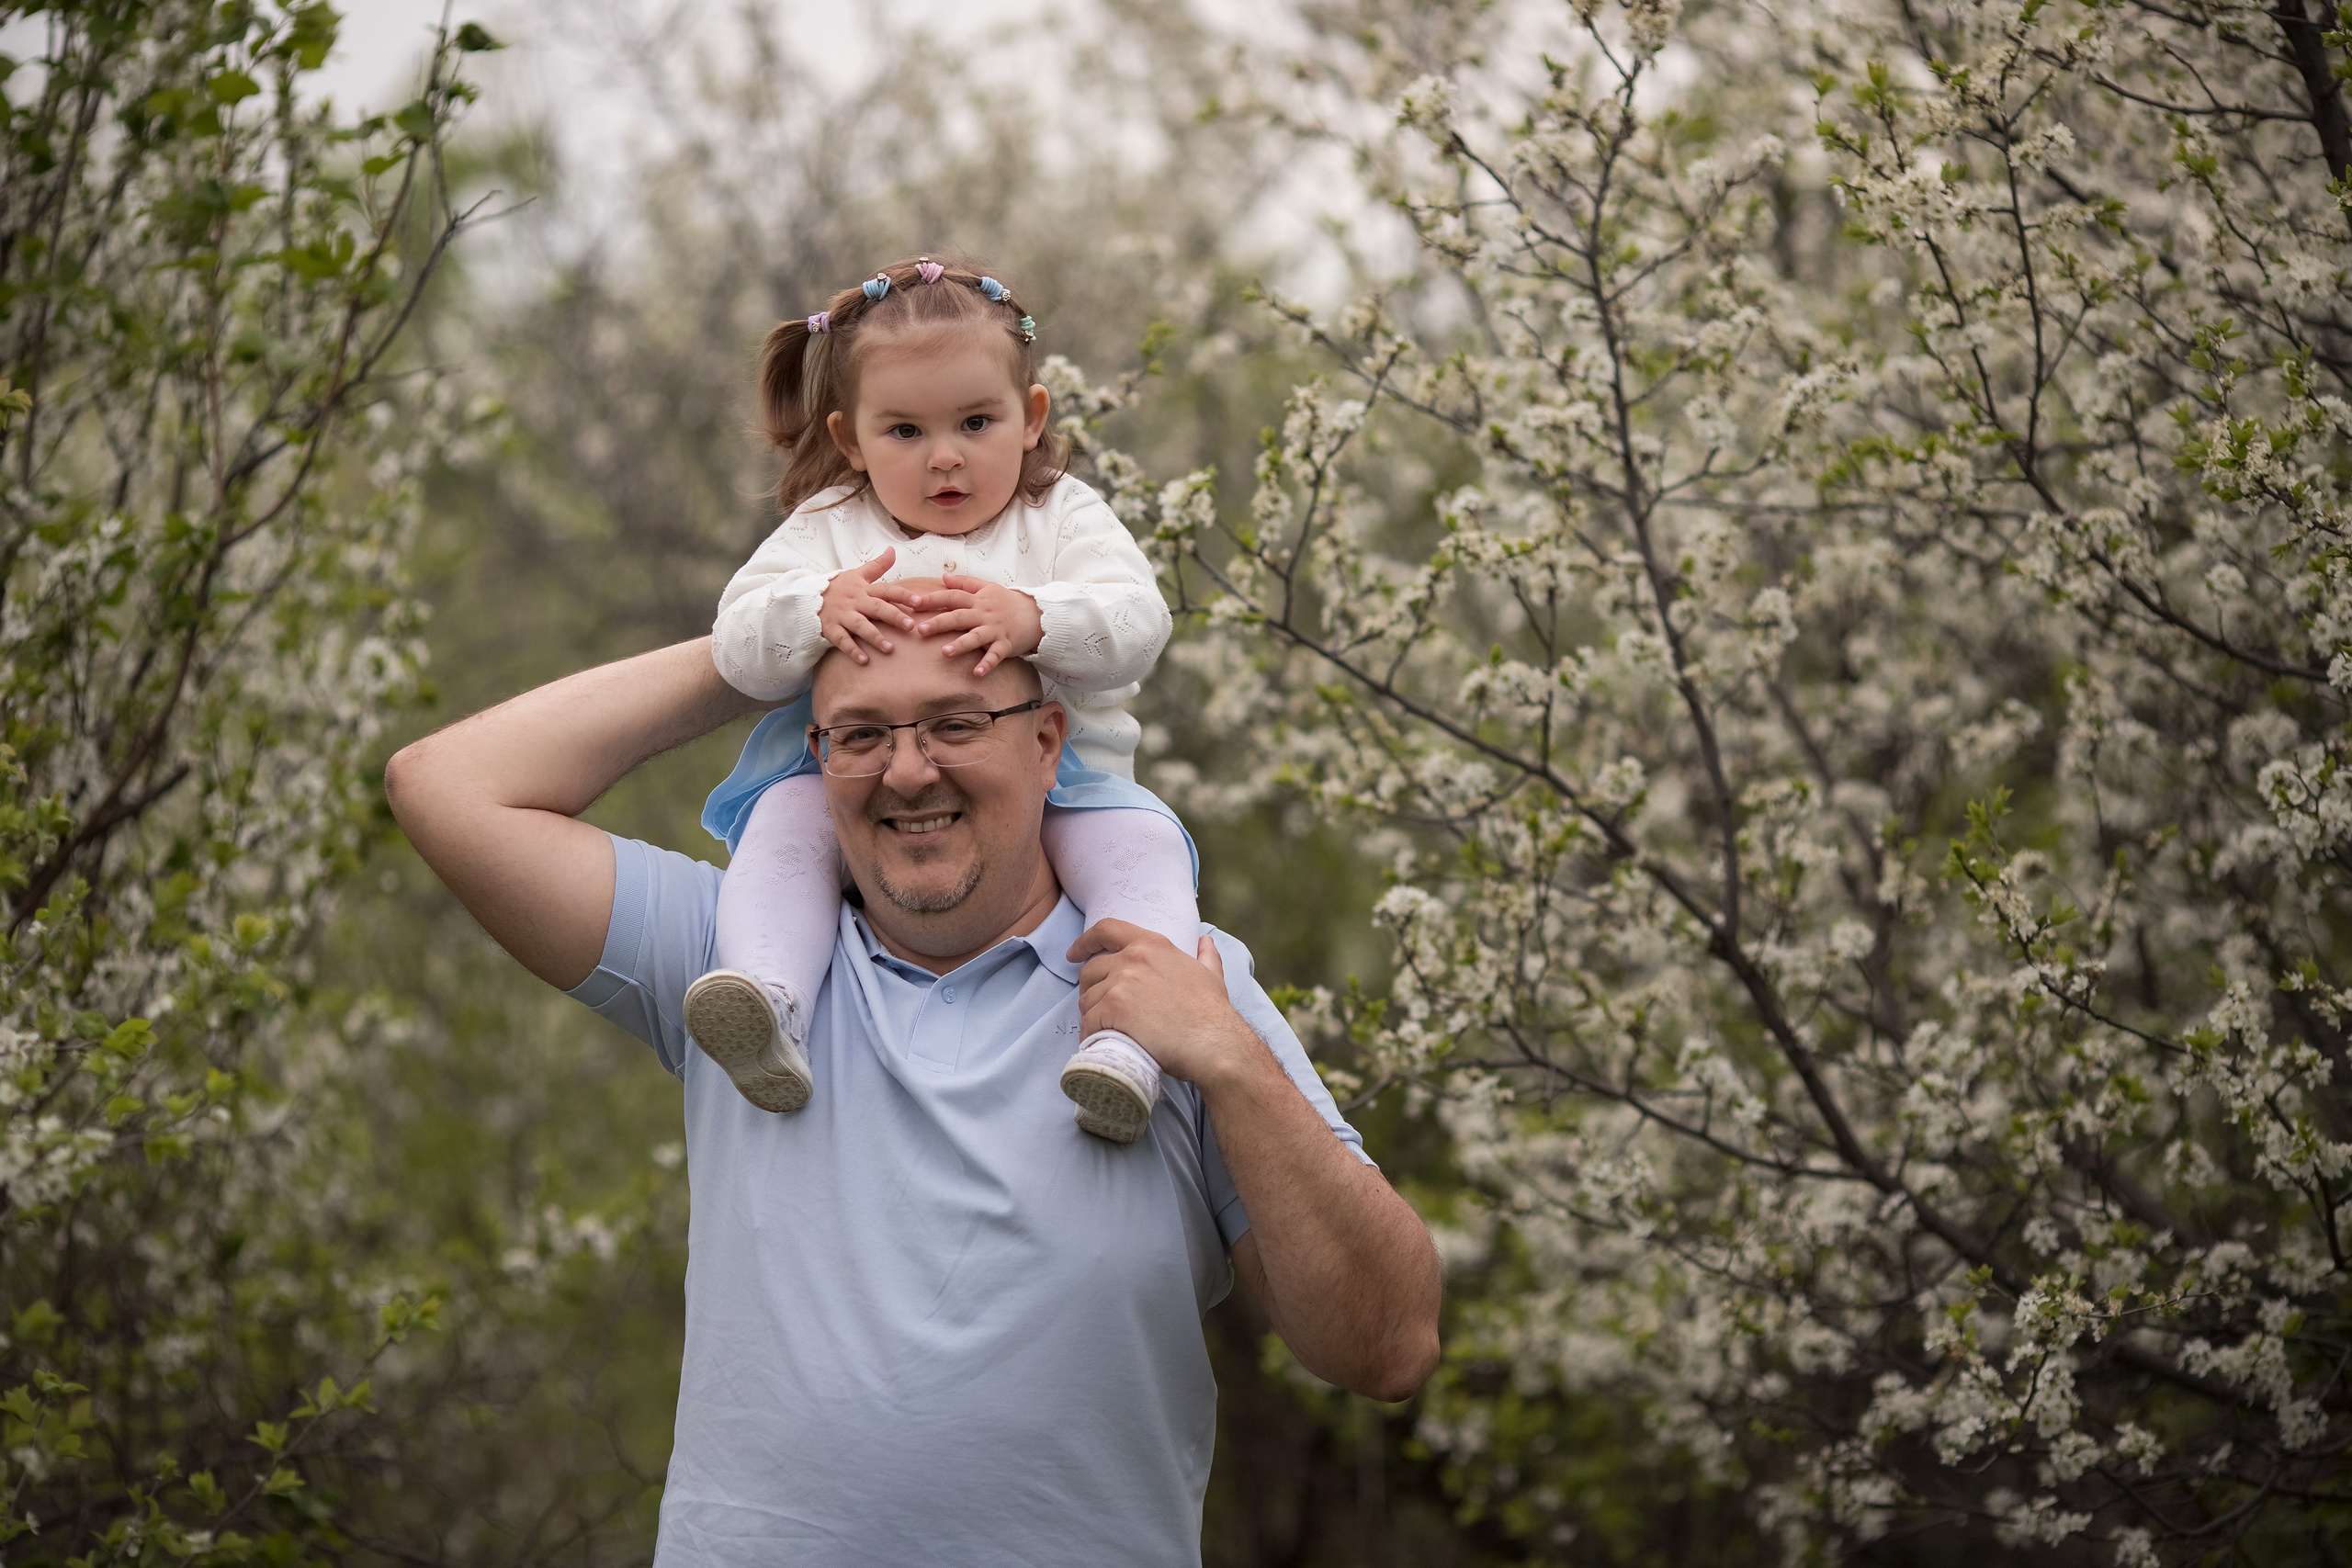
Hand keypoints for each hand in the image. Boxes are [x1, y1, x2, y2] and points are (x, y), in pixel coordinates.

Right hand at [819, 550, 918, 664]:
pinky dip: (852, 650)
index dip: (903, 595)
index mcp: (863, 589)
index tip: (919, 602)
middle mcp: (855, 601)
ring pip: (860, 626)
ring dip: (875, 637)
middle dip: (894, 616)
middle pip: (876, 608)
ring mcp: (842, 616)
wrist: (807, 597)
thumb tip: (892, 550)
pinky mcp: (831, 629)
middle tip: (911, 626)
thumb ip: (877, 565)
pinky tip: (864, 660)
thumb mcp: (857, 574)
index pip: (886, 590)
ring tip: (890, 648)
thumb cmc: (838, 587)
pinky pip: (842, 641)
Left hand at [905, 574, 1042, 676]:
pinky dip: (987, 664)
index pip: (952, 596)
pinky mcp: (1006, 644)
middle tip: (920, 630)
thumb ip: (965, 583)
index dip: (932, 599)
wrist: (1037, 613)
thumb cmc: (1007, 602)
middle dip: (939, 623)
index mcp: (977, 600)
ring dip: (960, 645)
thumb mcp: (987, 588)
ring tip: (944, 652)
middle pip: (959, 617)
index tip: (912, 603)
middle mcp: (984, 614)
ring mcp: (995, 630)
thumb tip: (943, 577)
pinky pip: (996, 655)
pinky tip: (977, 673)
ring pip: (975, 637)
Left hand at [1068, 921, 1263, 1088]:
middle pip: (1091, 971)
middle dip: (1089, 990)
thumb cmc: (1212, 1013)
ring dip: (1090, 1016)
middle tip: (1097, 1010)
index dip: (1084, 942)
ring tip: (1101, 1031)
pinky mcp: (1114, 1009)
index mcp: (1152, 945)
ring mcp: (1121, 983)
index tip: (1074, 954)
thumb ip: (1206, 955)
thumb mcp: (1211, 975)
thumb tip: (1205, 941)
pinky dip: (1089, 1035)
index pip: (1106, 930)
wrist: (1213, 1043)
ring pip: (1087, 999)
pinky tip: (1097, 1044)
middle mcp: (1133, 958)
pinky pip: (1089, 1022)